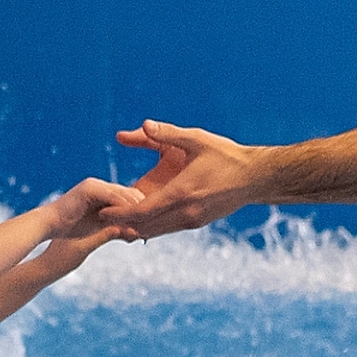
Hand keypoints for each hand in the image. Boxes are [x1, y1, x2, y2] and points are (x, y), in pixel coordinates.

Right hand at [44, 176, 142, 240]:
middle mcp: (99, 187)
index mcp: (101, 195)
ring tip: (147, 228)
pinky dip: (125, 210)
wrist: (46, 229)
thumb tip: (137, 235)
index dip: (141, 214)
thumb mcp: (98, 233)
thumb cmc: (67, 234)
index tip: (151, 231)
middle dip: (143, 211)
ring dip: (137, 211)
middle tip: (153, 230)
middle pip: (131, 195)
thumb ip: (115, 230)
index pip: (129, 200)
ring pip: (125, 195)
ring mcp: (94, 185)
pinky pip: (114, 198)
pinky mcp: (89, 188)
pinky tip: (133, 224)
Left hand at [112, 119, 257, 237]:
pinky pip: (168, 229)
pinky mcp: (198, 223)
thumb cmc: (226, 156)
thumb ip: (167, 134)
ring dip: (136, 228)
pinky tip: (140, 225)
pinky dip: (152, 228)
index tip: (102, 211)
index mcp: (182, 192)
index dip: (120, 214)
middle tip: (101, 220)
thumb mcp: (196, 140)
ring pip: (157, 231)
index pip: (143, 211)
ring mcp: (193, 221)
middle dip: (122, 225)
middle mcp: (186, 212)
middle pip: (145, 226)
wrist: (255, 178)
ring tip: (115, 225)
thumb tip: (143, 125)